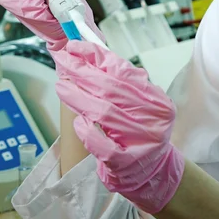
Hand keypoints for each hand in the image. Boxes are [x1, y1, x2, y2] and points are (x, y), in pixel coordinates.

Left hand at [53, 41, 184, 213]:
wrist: (152, 171)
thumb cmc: (139, 130)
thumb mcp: (138, 104)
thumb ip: (117, 82)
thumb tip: (85, 54)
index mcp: (157, 100)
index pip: (124, 71)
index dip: (97, 56)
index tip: (75, 47)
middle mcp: (153, 119)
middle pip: (112, 89)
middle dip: (82, 72)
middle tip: (62, 62)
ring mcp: (142, 141)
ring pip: (104, 113)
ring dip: (77, 97)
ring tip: (61, 86)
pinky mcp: (127, 163)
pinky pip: (101, 144)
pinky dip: (87, 131)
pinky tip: (78, 122)